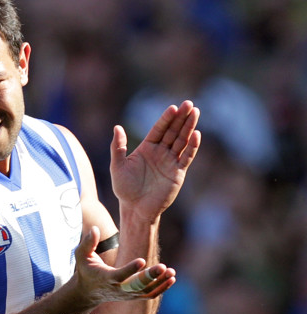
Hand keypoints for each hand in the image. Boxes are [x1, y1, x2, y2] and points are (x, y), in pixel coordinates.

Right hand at [75, 227, 175, 304]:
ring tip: (171, 271)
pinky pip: (149, 295)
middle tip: (163, 267)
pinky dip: (161, 288)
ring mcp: (126, 295)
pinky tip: (171, 278)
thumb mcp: (81, 255)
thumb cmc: (85, 270)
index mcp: (106, 278)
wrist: (87, 293)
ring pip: (146, 292)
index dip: (130, 269)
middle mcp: (118, 289)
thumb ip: (88, 242)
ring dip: (160, 282)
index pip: (120, 275)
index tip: (142, 260)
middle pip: (136, 286)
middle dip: (150, 277)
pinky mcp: (133, 297)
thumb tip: (95, 229)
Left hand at [110, 100, 200, 220]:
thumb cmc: (125, 189)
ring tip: (195, 113)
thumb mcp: (118, 166)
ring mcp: (170, 162)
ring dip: (189, 127)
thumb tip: (117, 127)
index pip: (159, 129)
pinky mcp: (178, 172)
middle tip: (189, 104)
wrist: (136, 209)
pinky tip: (196, 135)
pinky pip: (186, 157)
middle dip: (181, 118)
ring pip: (182, 141)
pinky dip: (192, 147)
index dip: (166, 119)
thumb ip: (118, 147)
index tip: (173, 108)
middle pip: (173, 131)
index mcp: (147, 148)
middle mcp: (160, 152)